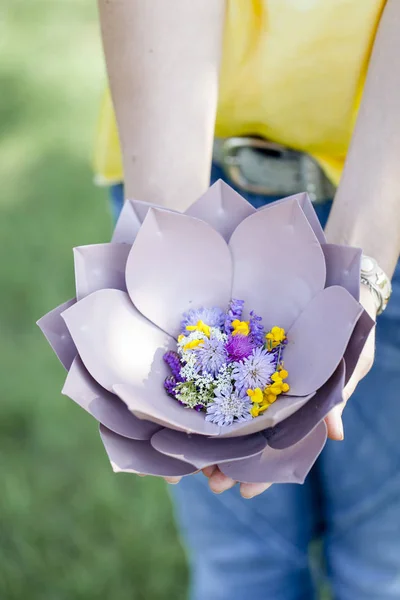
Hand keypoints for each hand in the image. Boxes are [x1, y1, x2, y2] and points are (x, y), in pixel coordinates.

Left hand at [165, 286, 376, 498]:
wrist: (335, 291)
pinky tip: (182, 418)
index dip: (262, 473)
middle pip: (244, 440)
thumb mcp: (348, 365)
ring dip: (209, 442)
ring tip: (191, 464)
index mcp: (293, 409)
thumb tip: (336, 435)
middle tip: (212, 482)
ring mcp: (248, 377)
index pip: (276, 449)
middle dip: (227, 464)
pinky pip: (214, 378)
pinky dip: (199, 400)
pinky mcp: (233, 352)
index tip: (245, 492)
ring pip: (225, 418)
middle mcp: (267, 397)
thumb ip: (334, 399)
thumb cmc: (346, 333)